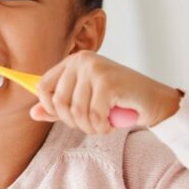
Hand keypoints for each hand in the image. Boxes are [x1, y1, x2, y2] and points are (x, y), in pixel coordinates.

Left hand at [29, 51, 181, 134]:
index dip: (50, 108)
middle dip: (73, 122)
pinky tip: (110, 125)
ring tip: (102, 125)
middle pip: (58, 102)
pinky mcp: (108, 82)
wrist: (155, 101)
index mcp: (73, 61)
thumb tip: (33, 113)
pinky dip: (101, 127)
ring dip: (89, 127)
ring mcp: (95, 69)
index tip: (67, 117)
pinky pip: (93, 115)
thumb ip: (59, 107)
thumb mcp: (84, 102)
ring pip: (76, 111)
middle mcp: (82, 60)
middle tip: (91, 124)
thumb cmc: (119, 101)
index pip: (43, 86)